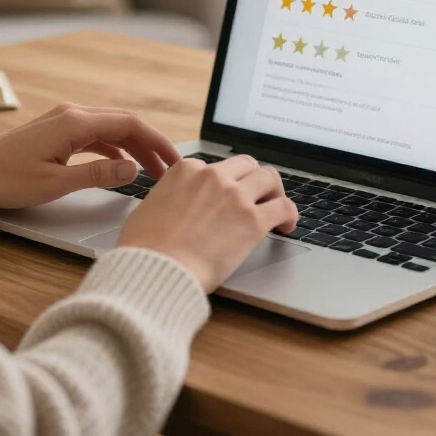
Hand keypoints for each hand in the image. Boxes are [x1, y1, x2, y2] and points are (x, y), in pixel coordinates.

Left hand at [0, 103, 180, 209]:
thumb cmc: (5, 180)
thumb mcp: (56, 184)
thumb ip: (98, 176)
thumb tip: (134, 170)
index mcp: (74, 122)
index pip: (130, 124)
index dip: (157, 141)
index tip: (175, 161)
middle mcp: (72, 114)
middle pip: (124, 123)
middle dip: (150, 145)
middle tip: (169, 170)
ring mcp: (63, 120)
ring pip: (111, 129)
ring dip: (133, 148)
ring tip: (150, 171)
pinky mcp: (56, 131)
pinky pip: (95, 135)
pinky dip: (113, 149)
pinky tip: (120, 168)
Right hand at [116, 155, 298, 292]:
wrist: (157, 270)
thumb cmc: (145, 248)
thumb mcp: (148, 208)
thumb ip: (168, 197)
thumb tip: (173, 205)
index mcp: (186, 170)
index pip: (216, 167)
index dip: (225, 182)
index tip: (227, 196)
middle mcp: (212, 176)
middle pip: (246, 165)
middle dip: (253, 179)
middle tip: (257, 196)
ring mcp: (234, 196)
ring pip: (269, 178)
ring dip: (275, 191)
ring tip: (276, 208)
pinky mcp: (252, 220)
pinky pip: (283, 207)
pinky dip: (289, 214)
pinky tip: (287, 226)